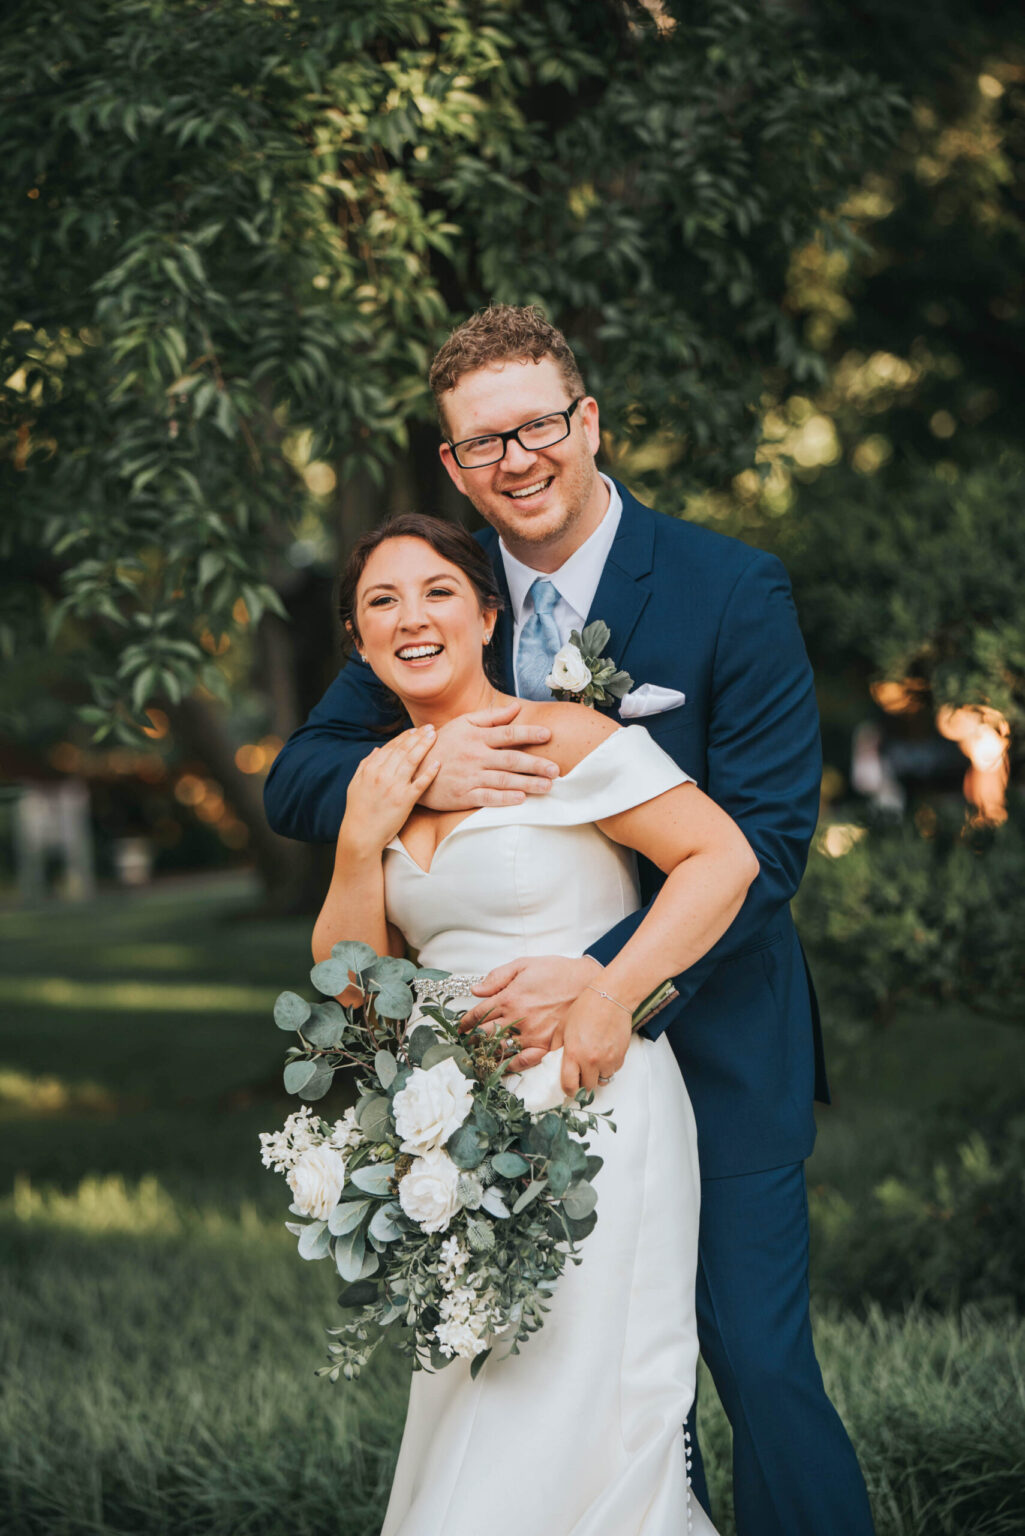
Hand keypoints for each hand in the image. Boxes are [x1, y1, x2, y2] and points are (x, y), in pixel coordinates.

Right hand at [338, 726, 439, 853]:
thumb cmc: (357, 810)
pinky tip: (438, 763)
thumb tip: (376, 750)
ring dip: (424, 746)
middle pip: (403, 750)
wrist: (360, 834)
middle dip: (417, 736)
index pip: (390, 748)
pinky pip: (420, 783)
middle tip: (430, 727)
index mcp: (371, 769)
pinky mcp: (404, 800)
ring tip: (434, 736)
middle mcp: (382, 775)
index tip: (414, 731)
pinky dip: (429, 773)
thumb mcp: (356, 784)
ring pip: (412, 761)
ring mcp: (394, 787)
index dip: (404, 737)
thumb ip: (365, 765)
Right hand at [418, 701, 558, 811]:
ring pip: (504, 780)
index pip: (507, 734)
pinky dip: (505, 798)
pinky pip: (488, 797)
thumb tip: (516, 708)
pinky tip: (521, 799)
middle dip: (535, 764)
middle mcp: (475, 756)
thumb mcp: (462, 724)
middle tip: (556, 769)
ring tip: (547, 786)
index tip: (548, 735)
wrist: (413, 768)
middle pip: (511, 759)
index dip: (528, 734)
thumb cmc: (442, 743)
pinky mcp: (464, 795)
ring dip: (527, 783)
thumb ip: (490, 716)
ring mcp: (470, 777)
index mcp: (476, 737)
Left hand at [458, 955, 599, 1072]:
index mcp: (509, 997)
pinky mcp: (546, 1045)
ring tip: (479, 1056)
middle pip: (485, 1034)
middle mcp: (517, 1018)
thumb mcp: (524, 965)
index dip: (466, 1023)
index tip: (461, 1029)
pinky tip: (504, 1066)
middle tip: (467, 1044)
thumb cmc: (557, 971)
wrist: (588, 982)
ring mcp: (532, 1034)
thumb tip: (476, 990)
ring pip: (500, 1050)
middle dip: (473, 1040)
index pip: (478, 1014)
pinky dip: (511, 1066)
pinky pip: (524, 1061)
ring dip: (487, 1053)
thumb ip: (498, 977)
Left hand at [552, 991, 632, 1096]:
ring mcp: (608, 1060)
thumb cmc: (585, 1009)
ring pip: (602, 1080)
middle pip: (587, 1087)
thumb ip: (556, 1049)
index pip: (570, 1085)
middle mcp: (591, 1060)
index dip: (568, 1090)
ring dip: (597, 1075)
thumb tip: (553, 1064)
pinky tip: (604, 1052)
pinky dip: (608, 1067)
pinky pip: (613, 1071)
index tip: (569, 1087)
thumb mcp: (562, 1028)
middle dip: (583, 1083)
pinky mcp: (621, 1057)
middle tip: (581, 1072)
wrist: (610, 998)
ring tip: (593, 1060)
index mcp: (574, 1054)